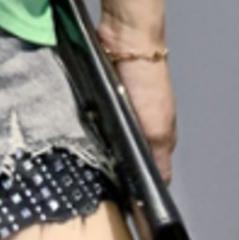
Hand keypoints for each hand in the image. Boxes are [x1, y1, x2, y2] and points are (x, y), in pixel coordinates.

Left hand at [96, 17, 177, 184]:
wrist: (126, 41)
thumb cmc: (147, 84)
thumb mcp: (157, 128)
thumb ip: (157, 156)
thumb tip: (160, 188)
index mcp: (159, 136)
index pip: (151, 169)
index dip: (138, 183)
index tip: (120, 197)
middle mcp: (142, 124)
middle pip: (127, 152)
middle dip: (114, 163)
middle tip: (94, 178)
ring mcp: (122, 108)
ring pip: (110, 136)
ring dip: (99, 144)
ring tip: (81, 159)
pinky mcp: (104, 94)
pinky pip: (97, 116)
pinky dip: (90, 124)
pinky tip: (78, 133)